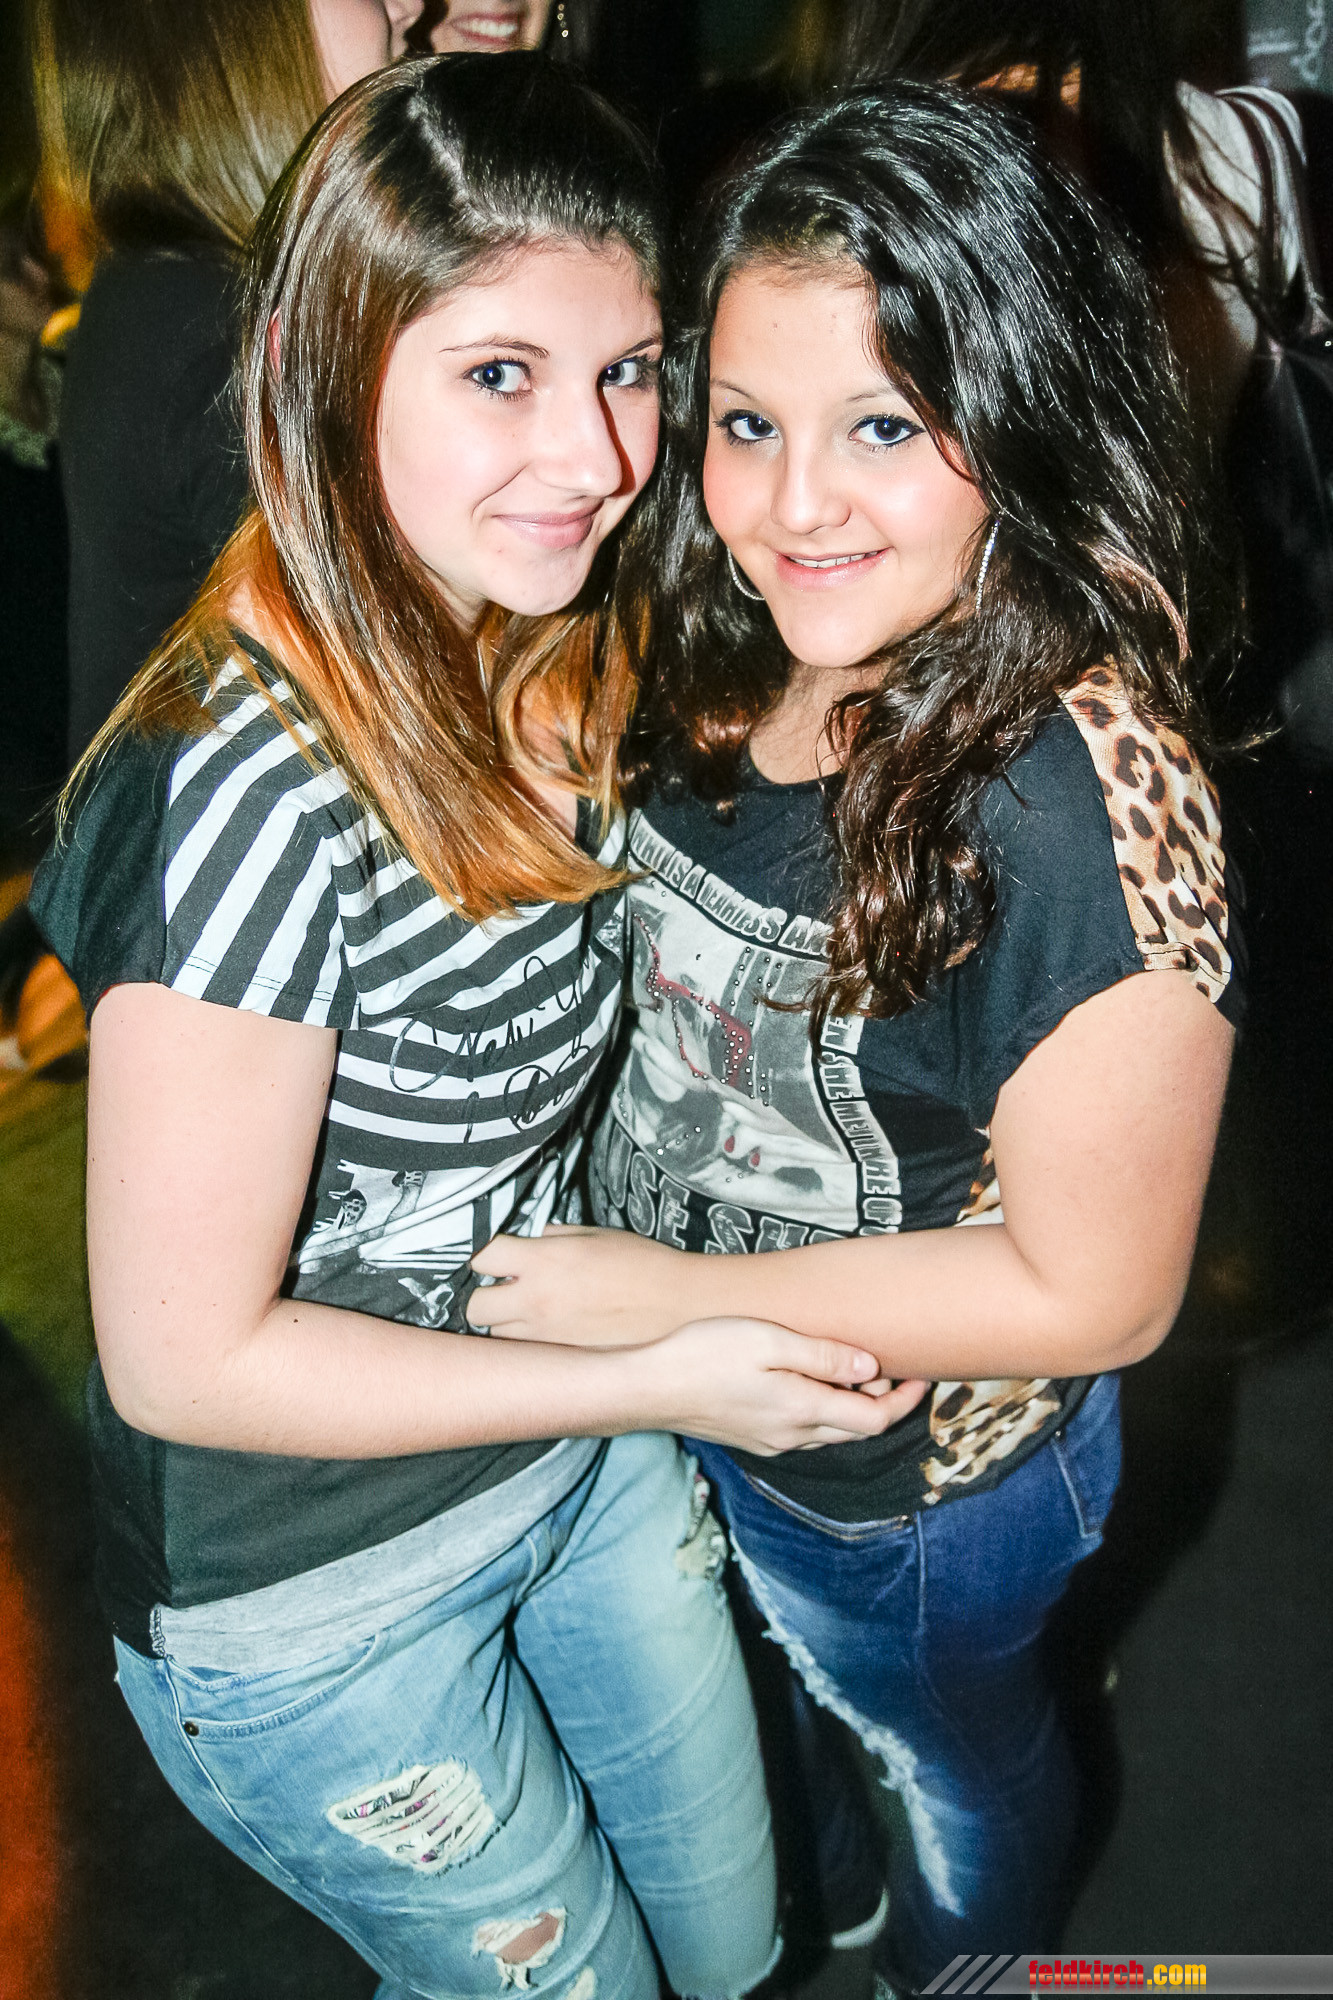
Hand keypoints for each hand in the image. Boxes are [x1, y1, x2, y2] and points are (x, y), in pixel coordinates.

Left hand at [469, 1225, 690, 1344]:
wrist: (675, 1301)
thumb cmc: (641, 1262)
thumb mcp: (594, 1234)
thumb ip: (555, 1236)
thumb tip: (537, 1239)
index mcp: (543, 1261)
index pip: (483, 1258)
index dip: (489, 1255)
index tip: (501, 1255)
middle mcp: (536, 1299)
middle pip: (475, 1307)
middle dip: (485, 1294)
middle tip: (506, 1286)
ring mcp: (547, 1332)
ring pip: (496, 1334)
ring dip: (504, 1320)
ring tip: (528, 1307)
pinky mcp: (562, 1352)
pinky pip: (526, 1348)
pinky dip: (528, 1338)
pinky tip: (550, 1323)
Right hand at [632, 1317, 927, 1455]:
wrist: (648, 1388)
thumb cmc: (704, 1354)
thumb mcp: (768, 1341)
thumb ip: (823, 1355)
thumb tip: (870, 1365)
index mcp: (802, 1410)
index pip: (874, 1419)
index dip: (905, 1401)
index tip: (921, 1376)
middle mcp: (792, 1436)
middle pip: (857, 1429)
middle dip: (885, 1403)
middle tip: (896, 1368)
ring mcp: (771, 1442)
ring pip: (830, 1432)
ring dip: (853, 1407)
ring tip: (856, 1369)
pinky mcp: (752, 1439)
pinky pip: (804, 1431)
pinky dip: (824, 1411)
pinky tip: (812, 1384)